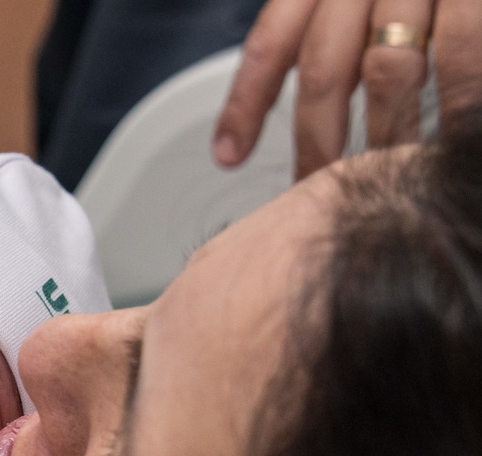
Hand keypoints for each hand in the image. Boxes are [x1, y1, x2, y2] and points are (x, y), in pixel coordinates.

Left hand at [213, 0, 481, 178]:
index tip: (227, 154)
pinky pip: (460, 53)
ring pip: (388, 71)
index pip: (272, 39)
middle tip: (313, 190)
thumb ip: (342, 34)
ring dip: (384, 136)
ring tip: (384, 178)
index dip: (245, 101)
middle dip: (316, 140)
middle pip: (323, 67)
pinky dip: (450, 105)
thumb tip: (316, 111)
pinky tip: (444, 143)